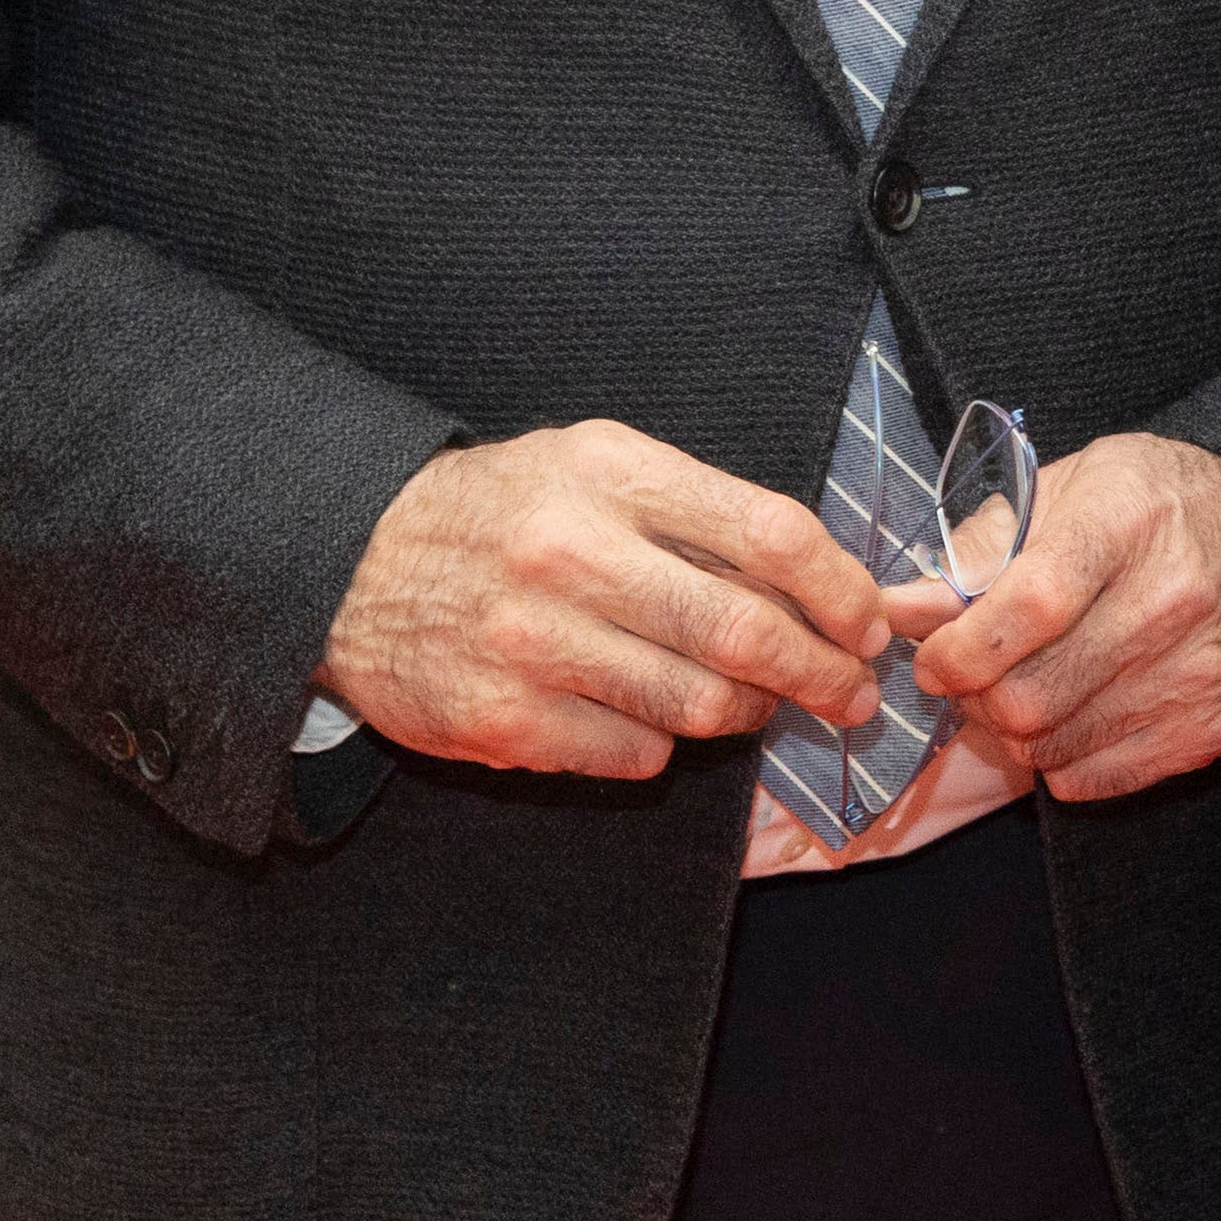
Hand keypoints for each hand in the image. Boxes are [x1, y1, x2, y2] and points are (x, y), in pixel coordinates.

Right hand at [320, 421, 894, 778]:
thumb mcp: (594, 467)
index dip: (843, 589)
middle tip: (854, 694)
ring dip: (749, 714)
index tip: (869, 623)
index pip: (770, 534)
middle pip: (746, 632)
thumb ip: (699, 513)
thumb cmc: (502, 513)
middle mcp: (573, 554)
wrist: (351, 566)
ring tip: (758, 705)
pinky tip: (649, 716)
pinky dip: (661, 742)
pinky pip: (635, 753)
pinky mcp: (503, 722)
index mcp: (610, 474)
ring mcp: (533, 644)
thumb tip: (822, 581)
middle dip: (825, 674)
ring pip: (700, 705)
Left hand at [898, 433, 1220, 801]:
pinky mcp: (1212, 728)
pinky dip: (1060, 762)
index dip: (960, 648)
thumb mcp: (1078, 488)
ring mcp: (1197, 672)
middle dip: (973, 697)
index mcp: (1126, 522)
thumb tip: (900, 610)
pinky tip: (1072, 718)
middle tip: (972, 678)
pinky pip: (1093, 779)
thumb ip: (984, 547)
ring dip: (1013, 732)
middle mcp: (1170, 600)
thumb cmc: (1168, 506)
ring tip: (1020, 693)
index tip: (937, 656)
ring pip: (1050, 745)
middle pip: (1027, 694)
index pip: (1027, 605)